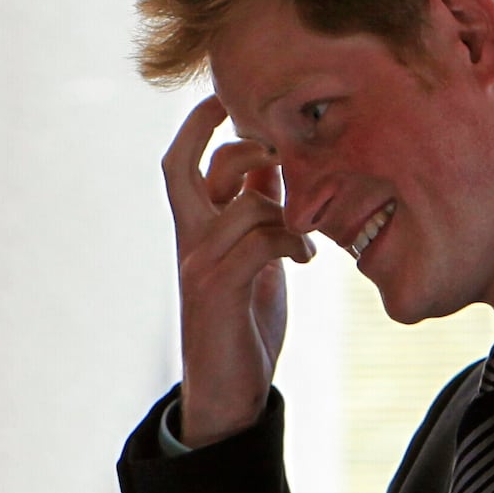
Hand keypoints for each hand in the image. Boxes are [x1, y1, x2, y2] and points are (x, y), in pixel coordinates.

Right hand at [163, 96, 314, 447]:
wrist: (228, 394)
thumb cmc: (244, 324)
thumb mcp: (255, 260)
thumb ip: (257, 216)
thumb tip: (276, 170)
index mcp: (195, 228)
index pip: (181, 162)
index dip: (198, 125)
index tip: (226, 98)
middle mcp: (189, 239)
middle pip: (186, 167)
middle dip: (235, 144)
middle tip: (280, 145)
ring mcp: (200, 263)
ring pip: (244, 204)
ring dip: (287, 210)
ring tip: (311, 236)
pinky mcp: (219, 290)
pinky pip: (259, 240)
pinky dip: (292, 241)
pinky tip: (307, 261)